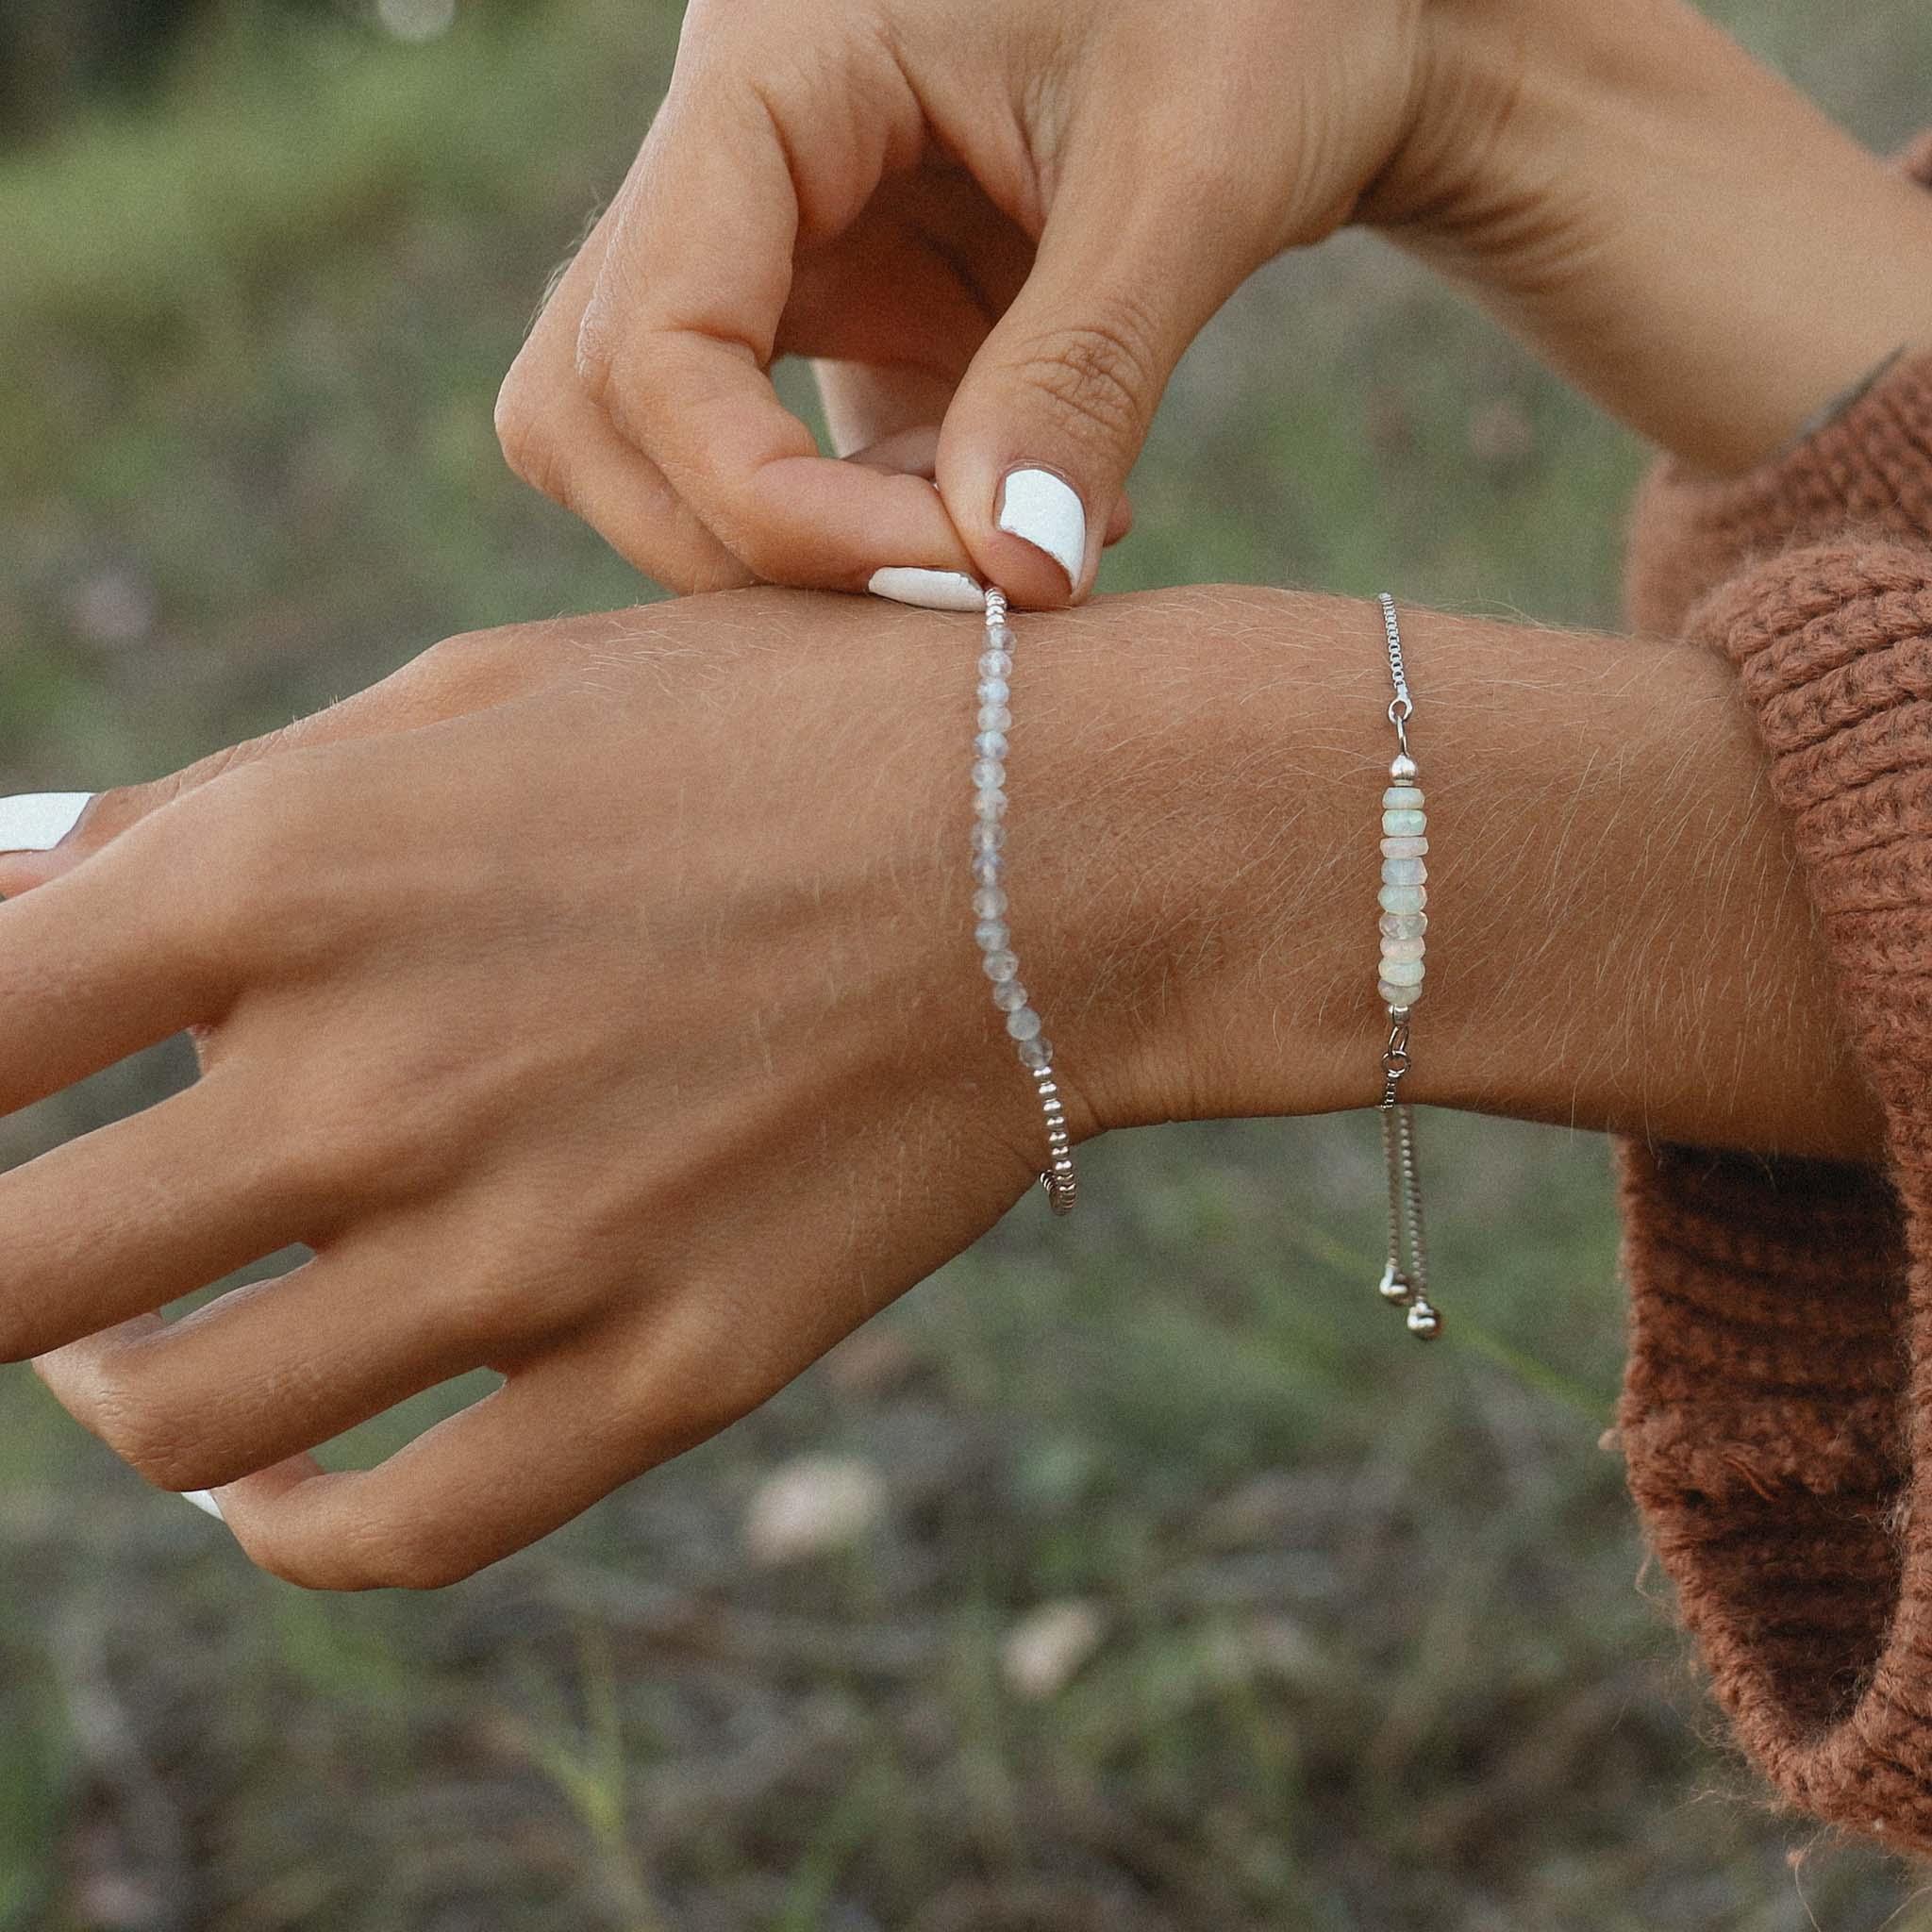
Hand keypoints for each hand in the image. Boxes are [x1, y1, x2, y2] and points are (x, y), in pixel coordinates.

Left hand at [0, 589, 1178, 1588]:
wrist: (1063, 845)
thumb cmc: (767, 730)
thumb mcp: (483, 697)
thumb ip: (230, 807)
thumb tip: (15, 891)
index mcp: (296, 873)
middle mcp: (385, 1080)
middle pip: (2, 1285)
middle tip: (29, 1246)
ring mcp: (533, 1250)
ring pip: (183, 1429)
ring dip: (112, 1397)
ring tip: (135, 1349)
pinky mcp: (669, 1369)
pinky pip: (397, 1535)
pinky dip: (288, 1533)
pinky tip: (277, 1485)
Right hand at [499, 0, 1931, 588]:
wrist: (1329, 25)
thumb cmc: (1272, 25)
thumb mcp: (1190, 177)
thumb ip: (1085, 374)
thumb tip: (1013, 581)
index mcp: (773, 66)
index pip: (650, 336)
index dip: (761, 499)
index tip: (948, 574)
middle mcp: (735, 157)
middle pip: (594, 407)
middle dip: (740, 540)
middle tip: (947, 590)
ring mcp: (778, 246)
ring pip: (657, 451)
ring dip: (799, 550)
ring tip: (1000, 542)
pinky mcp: (844, 320)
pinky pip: (785, 472)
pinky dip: (874, 536)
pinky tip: (1025, 515)